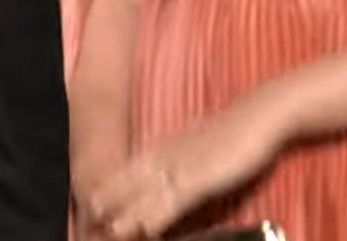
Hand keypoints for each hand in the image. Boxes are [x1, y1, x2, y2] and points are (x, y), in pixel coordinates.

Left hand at [81, 92, 288, 239]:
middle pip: (129, 182)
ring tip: (110, 230)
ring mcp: (182, 166)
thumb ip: (177, 163)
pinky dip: (160, 214)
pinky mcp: (202, 177)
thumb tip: (164, 181)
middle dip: (109, 204)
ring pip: (148, 194)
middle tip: (90, 221)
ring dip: (129, 214)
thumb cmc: (229, 134)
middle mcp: (165, 156)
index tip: (88, 207)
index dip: (107, 190)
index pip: (125, 171)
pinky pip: (176, 199)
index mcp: (161, 149)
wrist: (258, 116)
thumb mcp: (194, 148)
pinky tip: (148, 228)